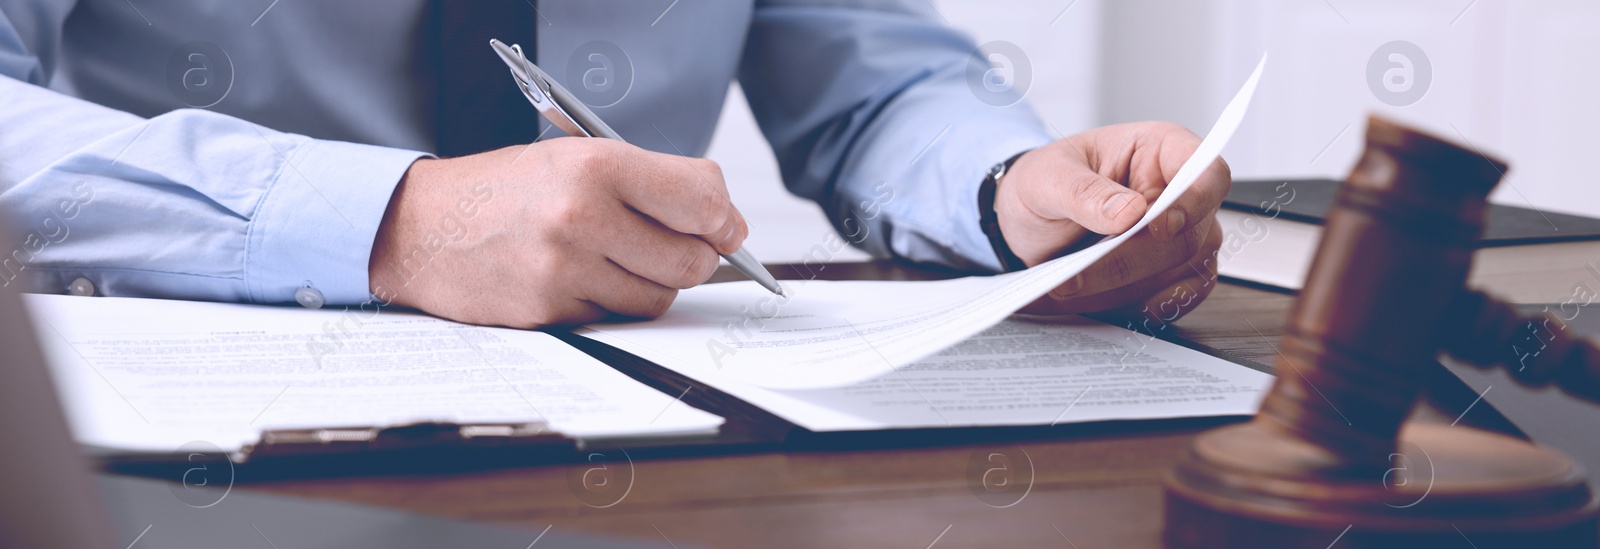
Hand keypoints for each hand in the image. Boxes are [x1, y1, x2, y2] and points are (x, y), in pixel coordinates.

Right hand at [368, 139, 745, 327]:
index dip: (724, 218)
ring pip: (660, 297)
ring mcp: (565, 269)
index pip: (701, 198)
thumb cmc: (508, 190)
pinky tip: (582, 278)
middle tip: (679, 247)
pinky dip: (613, 303)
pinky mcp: (551, 311)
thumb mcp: (575, 158)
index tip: (725, 226)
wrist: (422, 226)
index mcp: (596, 166)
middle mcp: (582, 216)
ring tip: (618, 258)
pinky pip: (618, 318)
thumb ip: (648, 184)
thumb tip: (723, 224)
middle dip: (697, 258)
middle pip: (692, 259)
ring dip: (654, 284)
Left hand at [994, 121, 1229, 321]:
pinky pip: (1179, 297)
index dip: (1194, 201)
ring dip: (1128, 285)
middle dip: (1132, 258)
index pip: (1207, 172)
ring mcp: (1184, 236)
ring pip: (1184, 269)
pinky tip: (1105, 298)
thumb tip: (1128, 212)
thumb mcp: (1048, 177)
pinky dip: (1142, 304)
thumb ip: (1084, 191)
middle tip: (1077, 272)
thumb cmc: (1047, 184)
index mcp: (1161, 150)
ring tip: (1072, 282)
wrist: (1028, 225)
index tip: (1159, 226)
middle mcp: (1182, 193)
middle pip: (1191, 233)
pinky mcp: (1174, 274)